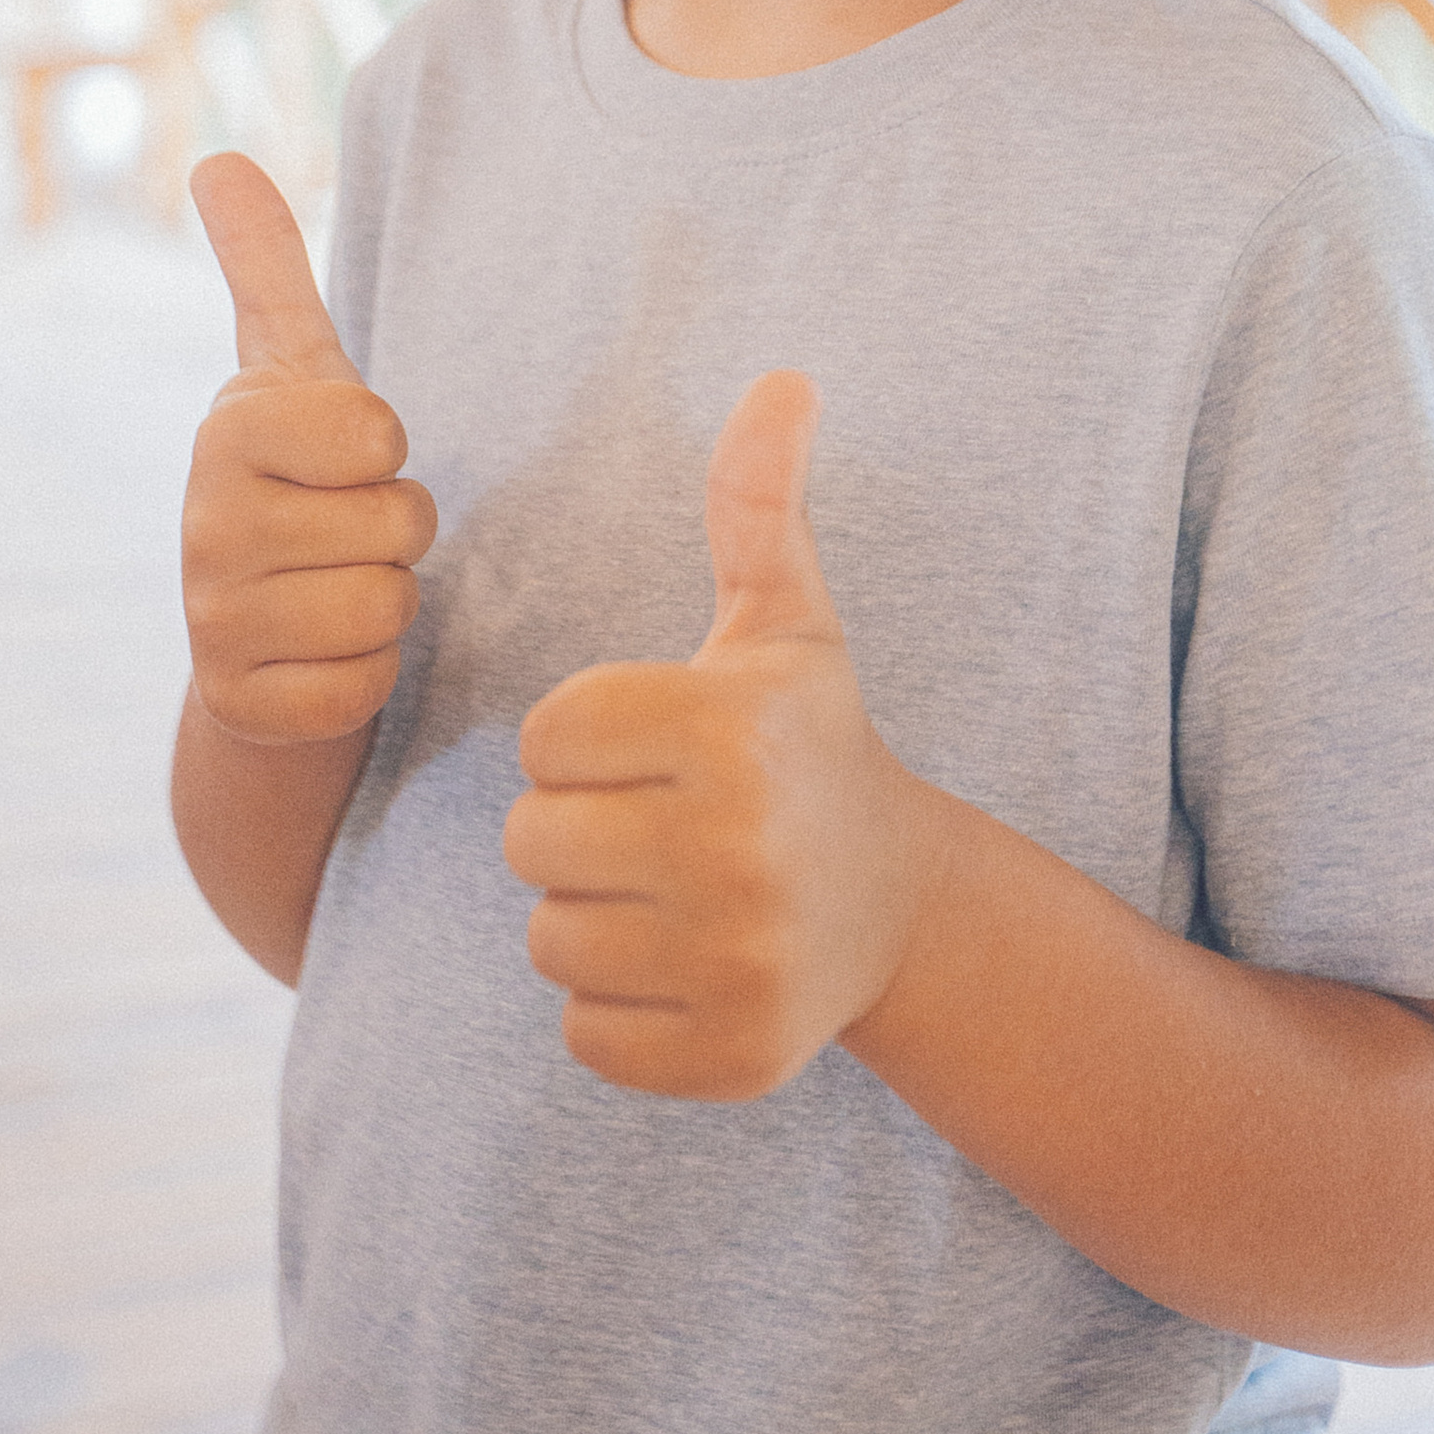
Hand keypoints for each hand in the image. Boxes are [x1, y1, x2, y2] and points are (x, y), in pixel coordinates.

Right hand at [184, 153, 434, 745]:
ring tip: (334, 586)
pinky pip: (361, 687)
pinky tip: (320, 656)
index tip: (344, 461)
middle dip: (395, 532)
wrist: (252, 633)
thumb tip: (217, 158)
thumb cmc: (295, 481)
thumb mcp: (291, 373)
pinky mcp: (241, 704)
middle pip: (398, 524)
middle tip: (342, 533)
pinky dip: (362, 676)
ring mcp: (213, 621)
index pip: (379, 435)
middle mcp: (204, 526)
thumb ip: (265, 267)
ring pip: (387, 606)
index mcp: (226, 433)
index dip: (387, 452)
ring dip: (385, 603)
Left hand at [505, 374, 945, 1100]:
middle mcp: (742, 847)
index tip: (650, 748)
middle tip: (654, 826)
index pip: (546, 738)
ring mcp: (741, 962)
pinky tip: (681, 966)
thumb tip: (784, 376)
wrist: (901, 909)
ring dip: (591, 919)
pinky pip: (583, 1035)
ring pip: (551, 942)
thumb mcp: (788, 623)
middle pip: (532, 842)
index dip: (580, 741)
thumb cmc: (810, 745)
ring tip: (668, 894)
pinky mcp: (732, 1056)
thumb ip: (756, 501)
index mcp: (733, 729)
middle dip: (576, 831)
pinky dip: (614, 1010)